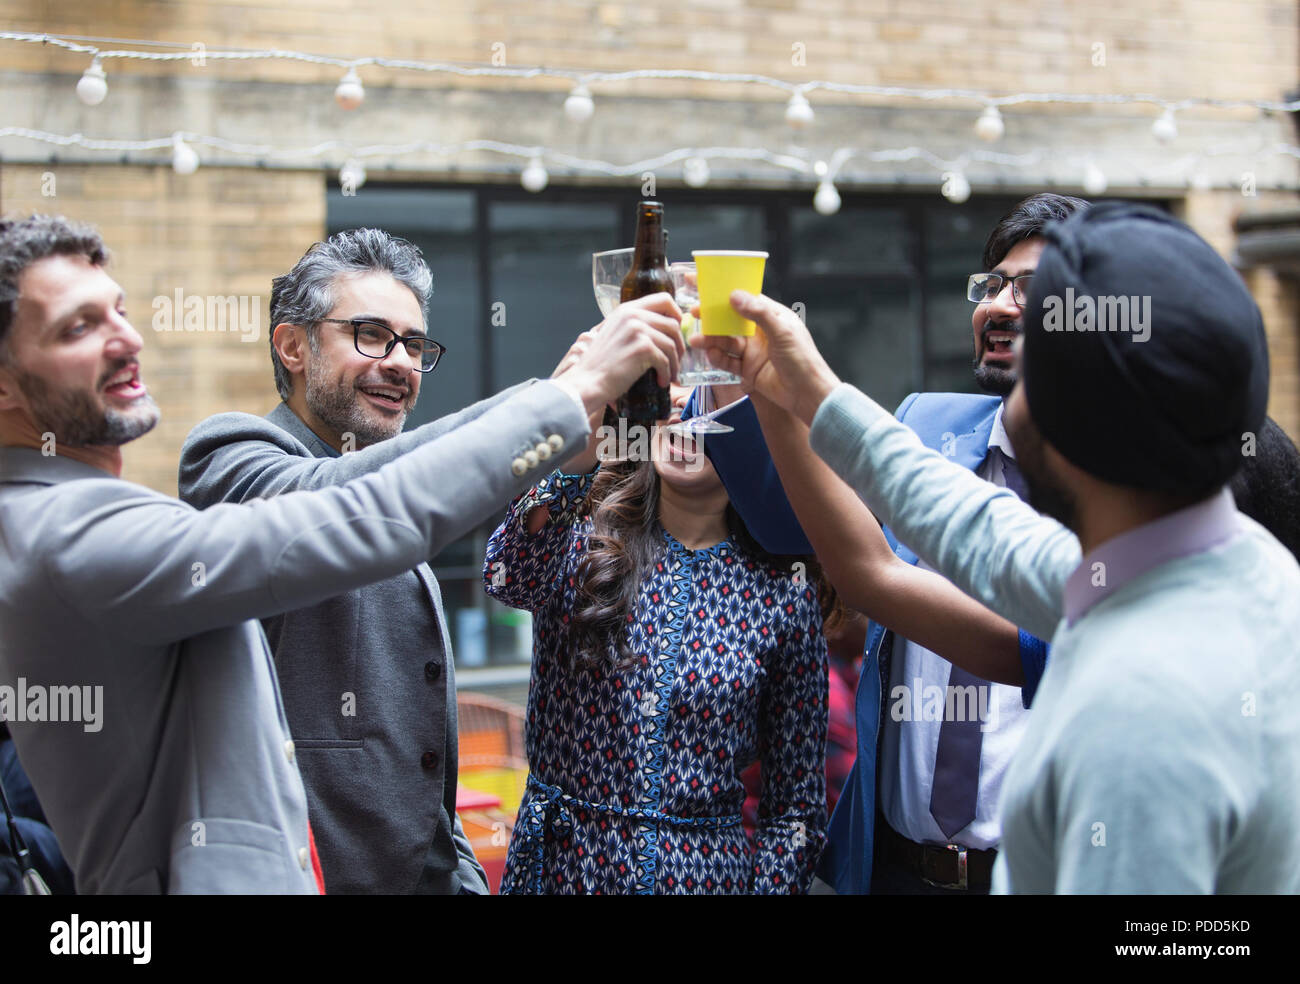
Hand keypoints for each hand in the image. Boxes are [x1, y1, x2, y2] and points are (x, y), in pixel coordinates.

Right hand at [556, 293, 683, 417]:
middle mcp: (633, 315)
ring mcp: (638, 330)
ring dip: (675, 363)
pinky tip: (661, 381)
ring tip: (670, 375)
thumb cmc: (601, 363)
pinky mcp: (642, 348)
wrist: (588, 380)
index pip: (664, 299)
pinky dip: (667, 373)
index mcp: (627, 309)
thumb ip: (634, 326)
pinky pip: (665, 360)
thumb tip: (663, 329)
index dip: (677, 314)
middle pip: (673, 324)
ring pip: (672, 344)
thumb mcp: (615, 334)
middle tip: (676, 361)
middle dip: (679, 345)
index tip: (677, 331)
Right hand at [693, 290, 839, 424]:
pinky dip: (718, 358)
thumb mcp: (782, 331)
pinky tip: (710, 355)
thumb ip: (758, 313)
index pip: (746, 299)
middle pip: (732, 320)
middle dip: (713, 317)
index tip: (706, 286)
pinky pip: (729, 361)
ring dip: (711, 340)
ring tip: (696, 341)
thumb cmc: (802, 360)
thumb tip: (735, 295)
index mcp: (773, 316)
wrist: (808, 395)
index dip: (726, 292)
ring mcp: (754, 351)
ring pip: (727, 341)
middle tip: (694, 313)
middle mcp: (761, 332)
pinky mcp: (749, 369)